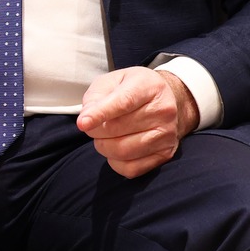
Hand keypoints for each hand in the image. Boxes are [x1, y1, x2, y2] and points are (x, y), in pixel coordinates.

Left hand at [77, 66, 198, 177]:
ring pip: (122, 151)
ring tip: (104, 137)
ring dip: (103, 146)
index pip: (123, 102)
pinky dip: (115, 162)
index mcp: (149, 86)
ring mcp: (167, 134)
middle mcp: (163, 110)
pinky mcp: (166, 154)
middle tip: (93, 126)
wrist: (165, 100)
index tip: (82, 124)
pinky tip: (116, 148)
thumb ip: (95, 97)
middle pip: (117, 129)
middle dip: (95, 130)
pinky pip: (131, 168)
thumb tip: (86, 121)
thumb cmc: (132, 89)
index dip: (100, 114)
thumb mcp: (111, 81)